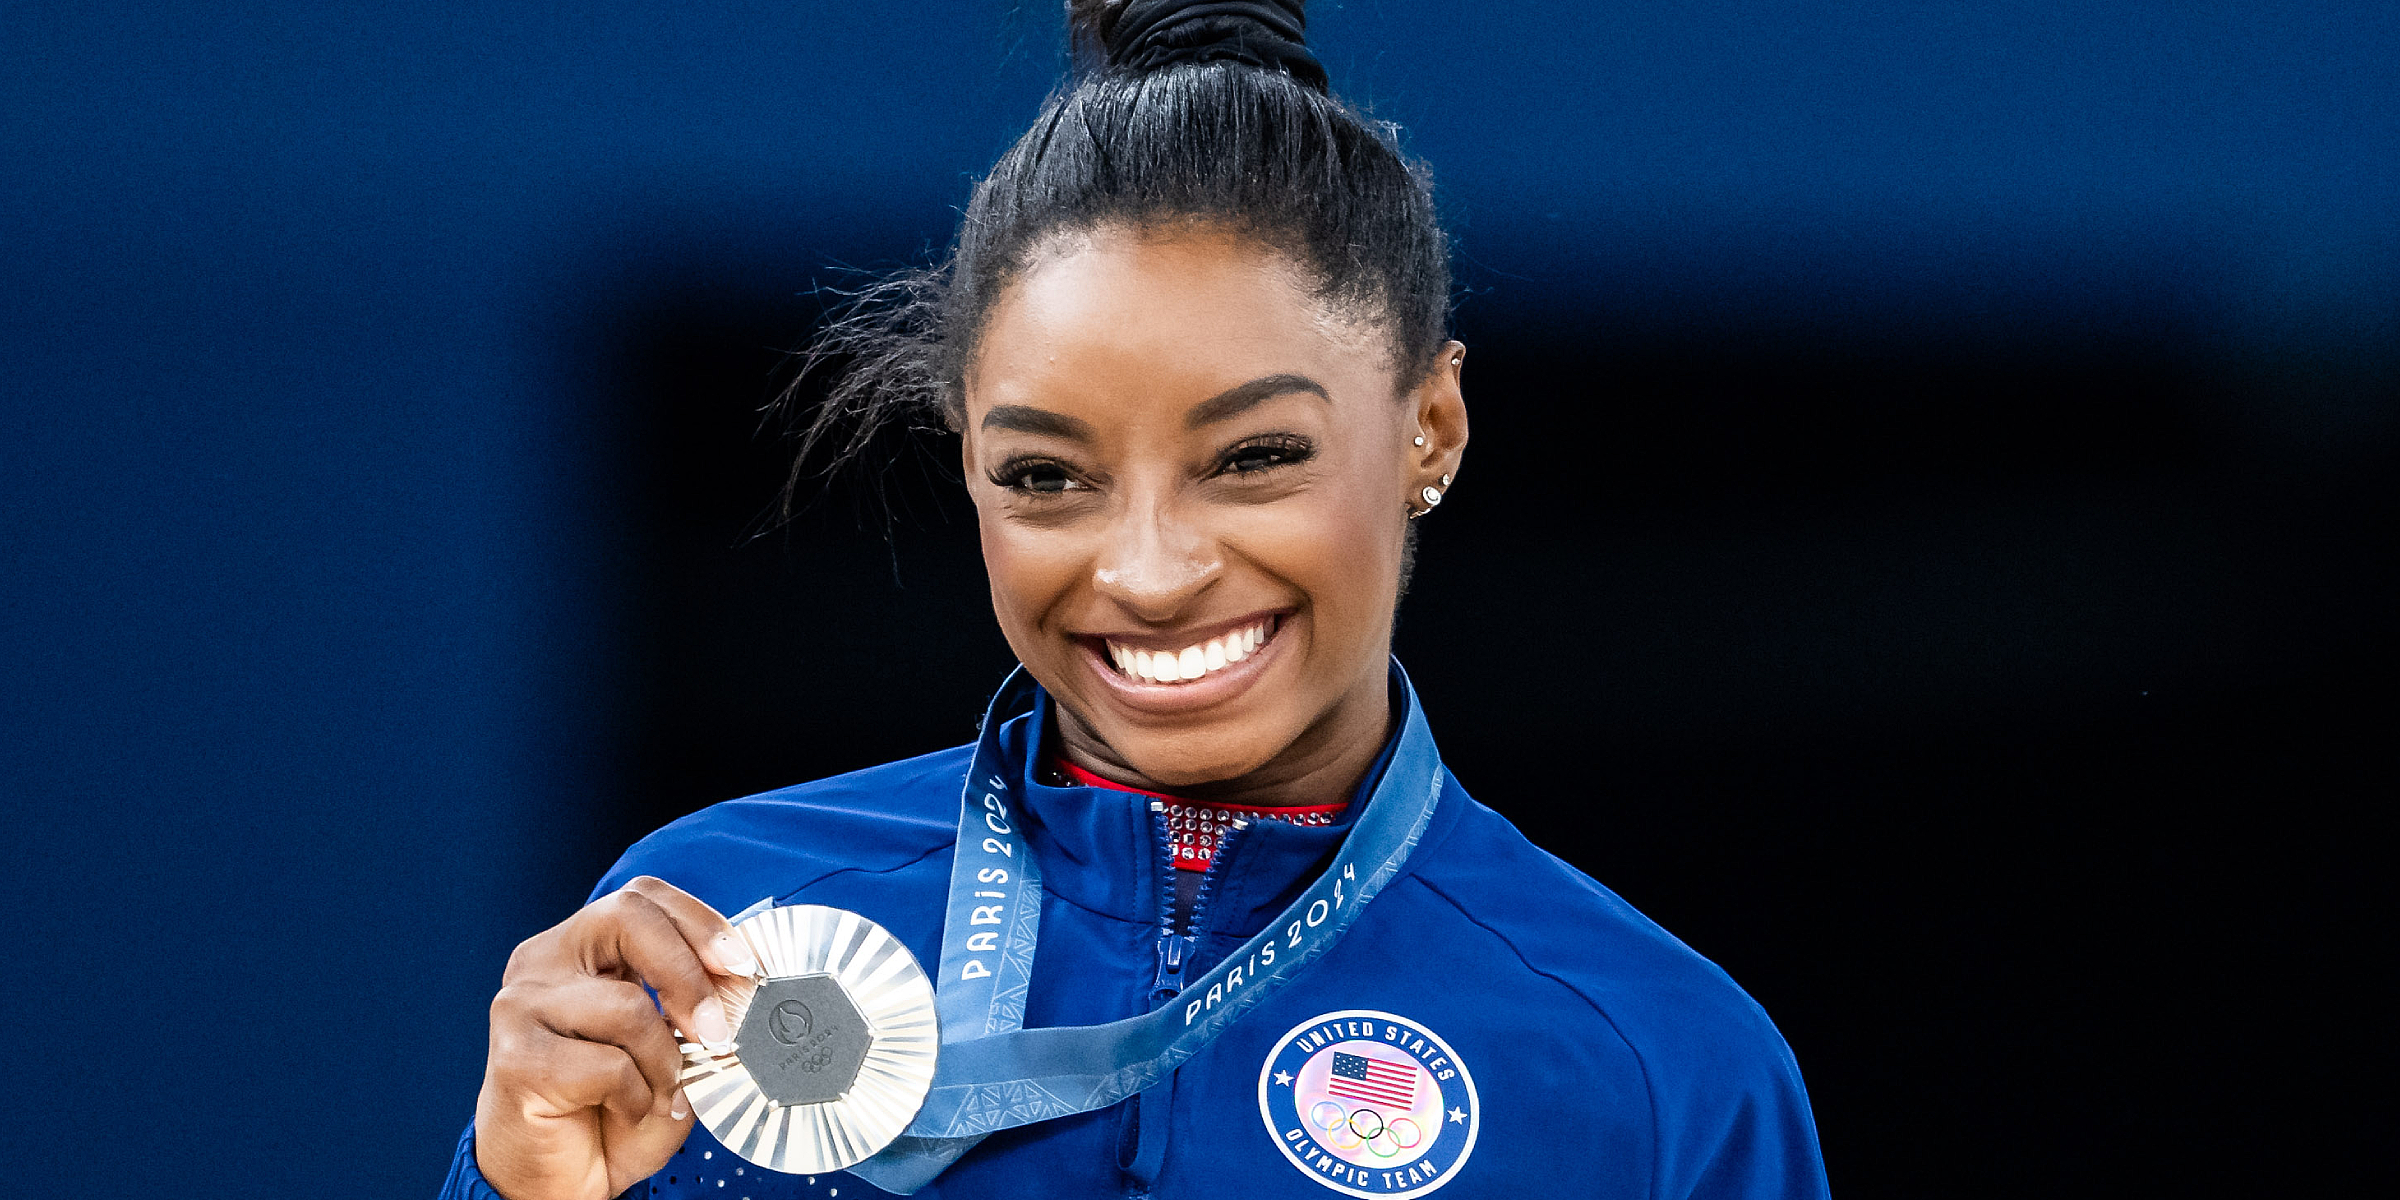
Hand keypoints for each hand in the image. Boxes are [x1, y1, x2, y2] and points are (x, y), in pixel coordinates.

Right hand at [473, 876, 759, 1199]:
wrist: (557, 1182)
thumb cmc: (609, 1112)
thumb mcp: (667, 1050)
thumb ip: (694, 1010)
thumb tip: (743, 988)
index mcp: (578, 949)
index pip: (642, 897)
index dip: (700, 922)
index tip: (740, 965)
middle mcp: (542, 963)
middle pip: (628, 917)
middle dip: (690, 974)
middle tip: (719, 1030)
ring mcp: (521, 1006)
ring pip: (627, 1004)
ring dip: (663, 1061)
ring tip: (657, 1093)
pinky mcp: (516, 1058)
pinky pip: (607, 1065)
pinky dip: (635, 1096)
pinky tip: (623, 1110)